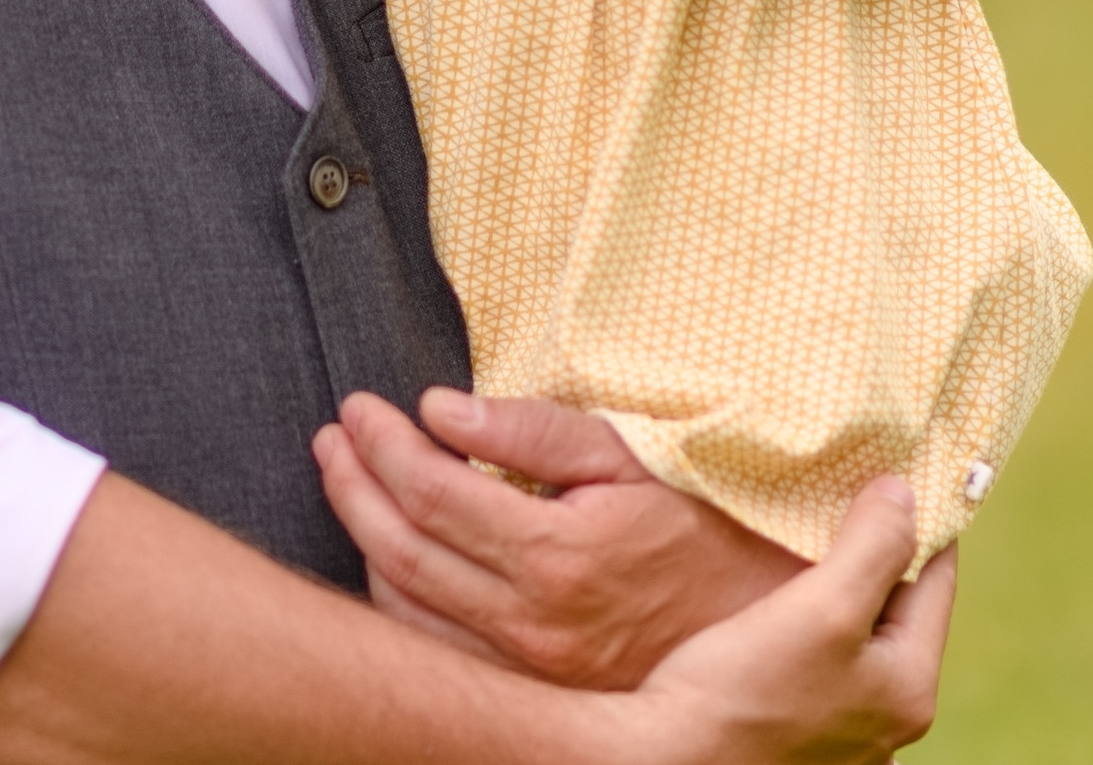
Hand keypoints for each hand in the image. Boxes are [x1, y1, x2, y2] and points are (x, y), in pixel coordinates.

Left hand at [314, 390, 807, 689]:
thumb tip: (442, 410)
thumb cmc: (695, 519)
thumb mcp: (625, 454)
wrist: (761, 620)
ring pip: (408, 610)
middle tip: (331, 435)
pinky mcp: (534, 688)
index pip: (433, 494)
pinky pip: (440, 647)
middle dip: (353, 486)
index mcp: (555, 556)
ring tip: (346, 478)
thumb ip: (530, 431)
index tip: (360, 405)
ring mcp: (529, 667)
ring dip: (363, 538)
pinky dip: (397, 598)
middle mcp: (532, 623)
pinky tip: (388, 551)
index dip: (384, 444)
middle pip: (404, 552)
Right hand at [632, 481, 954, 764]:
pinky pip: (821, 660)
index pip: (936, 580)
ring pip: (856, 634)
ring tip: (808, 537)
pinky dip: (810, 620)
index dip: (919, 519)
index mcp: (909, 690)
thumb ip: (873, 547)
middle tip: (844, 490)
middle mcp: (887, 723)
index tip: (896, 468)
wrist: (665, 761)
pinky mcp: (797, 735)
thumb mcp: (823, 607)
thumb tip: (905, 492)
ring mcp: (842, 734)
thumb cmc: (743, 689)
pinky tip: (779, 600)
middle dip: (874, 551)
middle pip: (895, 608)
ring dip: (839, 585)